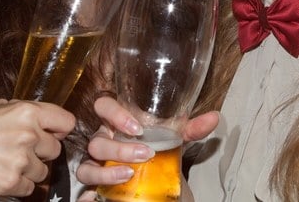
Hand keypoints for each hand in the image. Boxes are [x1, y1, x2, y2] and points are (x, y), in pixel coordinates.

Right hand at [0, 99, 74, 196]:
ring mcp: (19, 160)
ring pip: (42, 171)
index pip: (66, 122)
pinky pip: (28, 188)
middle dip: (41, 152)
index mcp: (27, 111)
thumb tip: (48, 122)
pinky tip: (1, 174)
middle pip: (55, 149)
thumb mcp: (0, 106)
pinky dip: (17, 185)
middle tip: (19, 151)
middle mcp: (27, 134)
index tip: (52, 134)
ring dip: (29, 170)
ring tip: (6, 163)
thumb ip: (27, 113)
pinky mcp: (8, 182)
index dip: (59, 130)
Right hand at [75, 96, 217, 196]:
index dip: (114, 113)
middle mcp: (103, 142)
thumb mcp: (176, 141)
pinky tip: (96, 198)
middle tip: (145, 154)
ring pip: (87, 166)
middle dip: (119, 147)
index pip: (103, 106)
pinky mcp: (97, 188)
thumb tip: (214, 118)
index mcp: (117, 124)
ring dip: (105, 171)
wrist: (160, 184)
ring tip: (129, 175)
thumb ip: (192, 129)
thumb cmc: (160, 153)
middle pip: (96, 140)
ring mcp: (97, 165)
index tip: (137, 127)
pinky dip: (88, 196)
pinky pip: (85, 192)